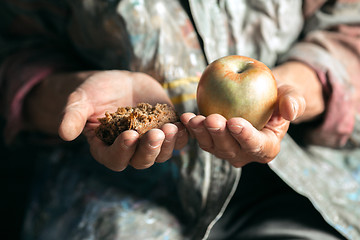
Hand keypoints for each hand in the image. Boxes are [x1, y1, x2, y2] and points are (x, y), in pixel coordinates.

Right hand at [25, 70, 188, 170]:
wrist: (121, 82)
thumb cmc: (97, 90)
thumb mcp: (81, 100)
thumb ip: (73, 116)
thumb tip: (64, 134)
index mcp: (108, 148)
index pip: (115, 159)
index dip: (123, 151)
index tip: (130, 135)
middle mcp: (131, 151)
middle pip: (142, 161)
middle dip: (150, 149)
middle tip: (156, 133)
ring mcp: (151, 142)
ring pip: (162, 153)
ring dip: (168, 144)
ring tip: (171, 127)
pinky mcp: (167, 130)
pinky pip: (178, 138)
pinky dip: (183, 134)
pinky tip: (186, 122)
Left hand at [181, 61, 321, 166]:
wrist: (257, 96)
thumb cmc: (276, 96)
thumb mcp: (290, 94)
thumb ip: (294, 101)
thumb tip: (290, 111)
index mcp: (267, 148)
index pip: (257, 146)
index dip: (245, 137)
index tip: (235, 122)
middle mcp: (245, 154)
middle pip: (231, 150)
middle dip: (220, 136)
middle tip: (212, 119)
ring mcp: (226, 150)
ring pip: (212, 146)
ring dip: (202, 134)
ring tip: (194, 119)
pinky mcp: (212, 141)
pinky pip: (201, 137)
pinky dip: (193, 128)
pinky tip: (186, 117)